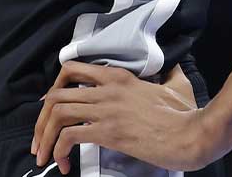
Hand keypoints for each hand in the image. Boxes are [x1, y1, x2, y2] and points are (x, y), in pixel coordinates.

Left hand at [31, 61, 213, 173]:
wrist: (192, 135)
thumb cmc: (185, 115)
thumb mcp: (176, 86)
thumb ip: (170, 73)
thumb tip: (174, 67)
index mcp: (118, 76)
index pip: (71, 69)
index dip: (53, 88)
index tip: (48, 107)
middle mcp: (107, 90)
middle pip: (55, 95)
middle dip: (40, 120)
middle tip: (40, 139)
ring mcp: (106, 110)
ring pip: (57, 115)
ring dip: (44, 137)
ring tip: (43, 155)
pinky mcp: (108, 132)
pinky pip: (68, 137)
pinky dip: (59, 150)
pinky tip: (63, 164)